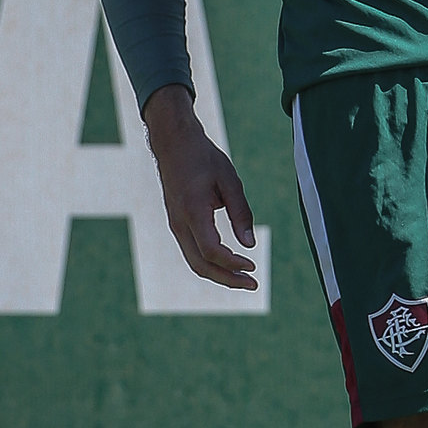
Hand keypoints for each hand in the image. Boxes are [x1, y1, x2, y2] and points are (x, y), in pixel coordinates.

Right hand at [141, 84, 258, 288]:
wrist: (173, 143)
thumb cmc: (204, 158)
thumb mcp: (229, 180)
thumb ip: (241, 213)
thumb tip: (250, 244)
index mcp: (192, 211)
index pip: (211, 251)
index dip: (232, 263)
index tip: (253, 265)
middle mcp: (179, 223)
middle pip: (201, 265)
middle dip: (227, 279)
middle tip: (254, 284)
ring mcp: (175, 225)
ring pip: (195, 262)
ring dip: (220, 274)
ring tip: (244, 279)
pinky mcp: (177, 224)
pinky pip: (192, 252)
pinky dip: (210, 263)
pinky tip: (229, 264)